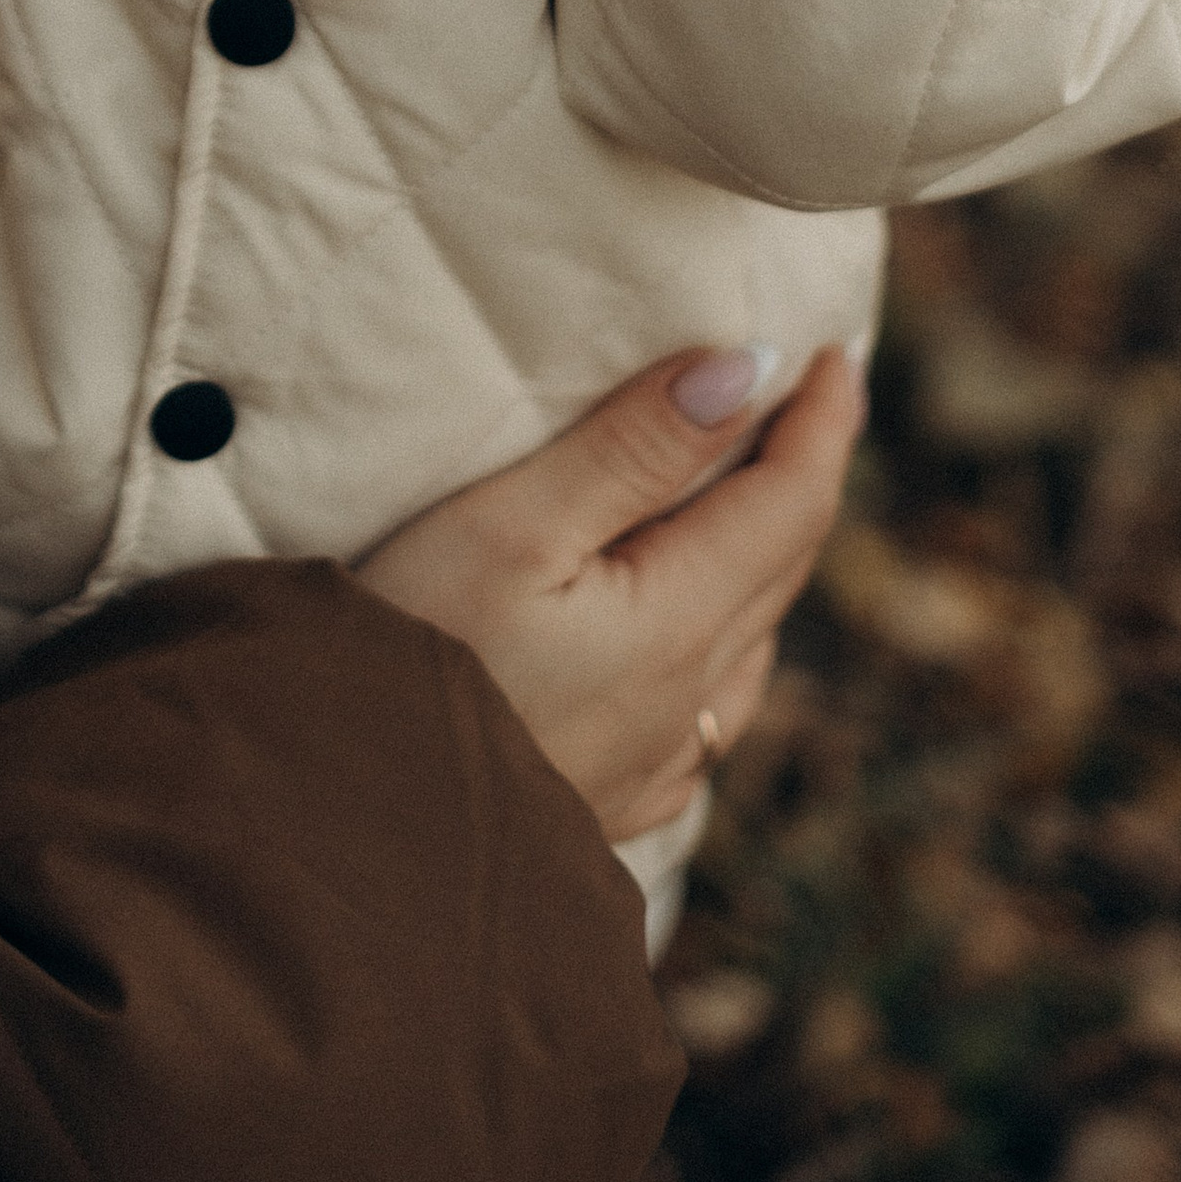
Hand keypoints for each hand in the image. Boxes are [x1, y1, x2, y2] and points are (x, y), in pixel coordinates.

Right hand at [354, 342, 863, 839]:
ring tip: (751, 506)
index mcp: (678, 626)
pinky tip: (684, 644)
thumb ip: (631, 449)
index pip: (788, 506)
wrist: (344, 828)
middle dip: (800, 480)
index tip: (836, 353)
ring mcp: (652, 767)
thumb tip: (741, 372)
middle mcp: (686, 705)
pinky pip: (703, 715)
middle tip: (810, 405)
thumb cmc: (410, 653)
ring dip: (764, 564)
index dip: (821, 422)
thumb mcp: (510, 525)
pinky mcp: (607, 804)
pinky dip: (719, 646)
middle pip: (777, 571)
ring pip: (747, 649)